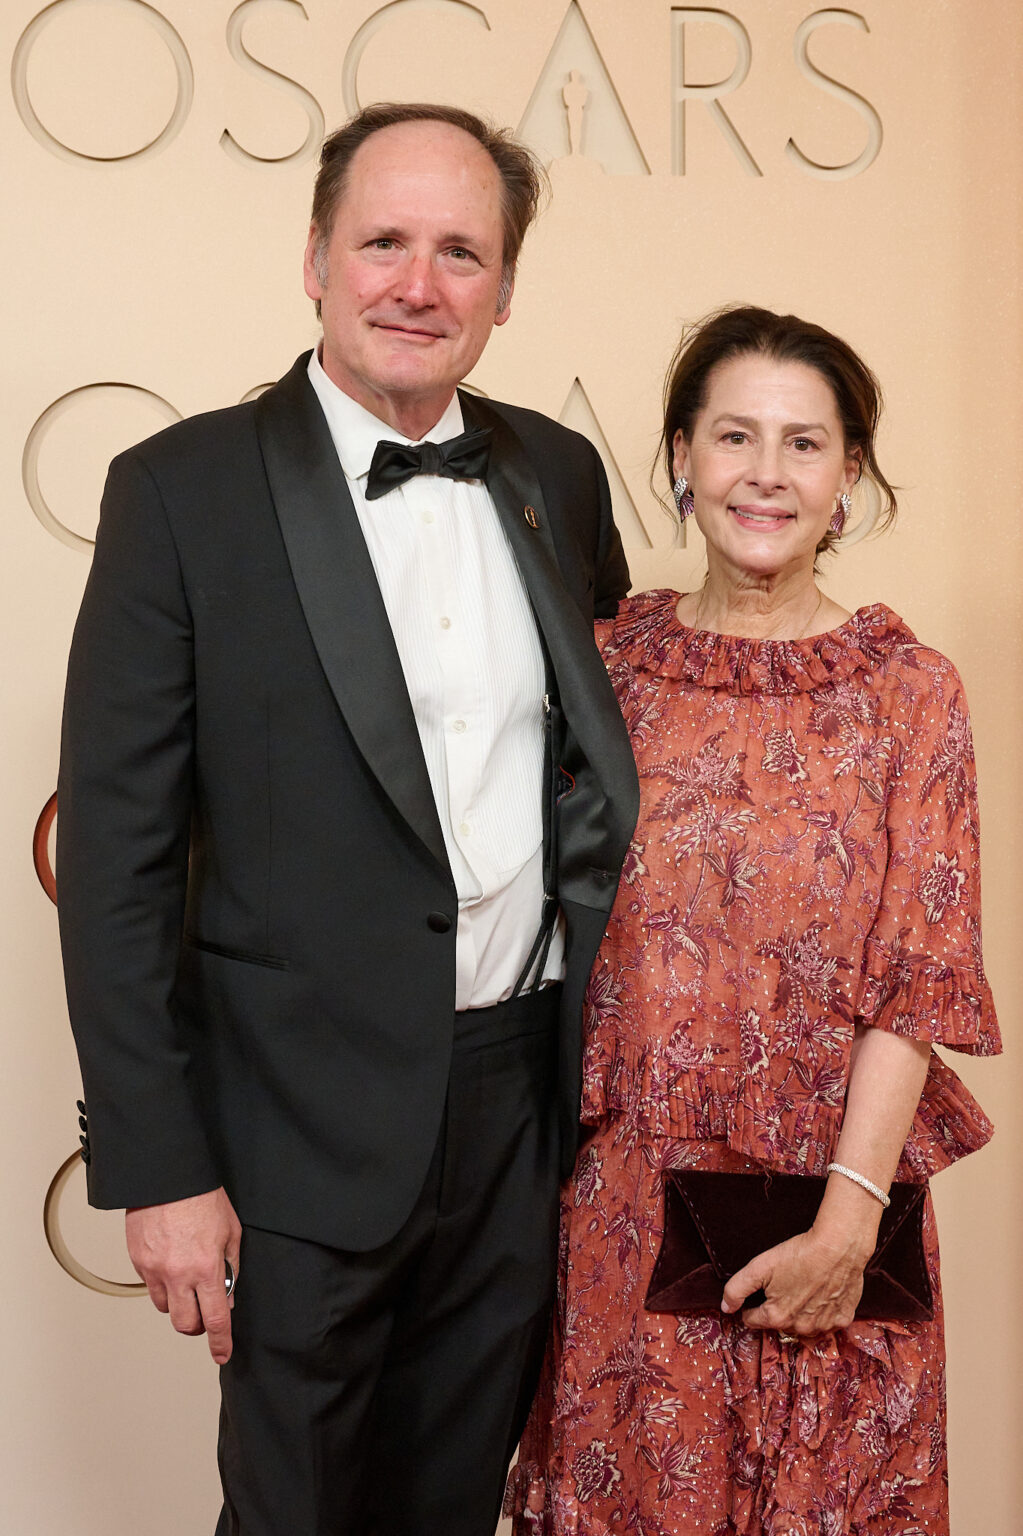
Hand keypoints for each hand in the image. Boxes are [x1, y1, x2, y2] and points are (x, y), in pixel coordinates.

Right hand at [126, 1188, 241, 1364]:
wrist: (167, 1176)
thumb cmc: (202, 1198)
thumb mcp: (231, 1231)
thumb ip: (230, 1267)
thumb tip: (227, 1295)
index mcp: (206, 1268)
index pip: (215, 1319)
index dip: (220, 1342)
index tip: (222, 1354)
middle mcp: (178, 1274)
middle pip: (184, 1324)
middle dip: (196, 1325)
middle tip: (204, 1315)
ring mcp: (154, 1269)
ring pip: (165, 1307)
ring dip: (178, 1303)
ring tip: (187, 1282)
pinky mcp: (138, 1261)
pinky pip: (151, 1286)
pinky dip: (163, 1284)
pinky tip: (171, 1263)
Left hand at [721, 1224, 870, 1337]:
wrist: (838, 1246)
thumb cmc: (799, 1254)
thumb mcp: (759, 1267)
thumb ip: (736, 1289)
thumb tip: (726, 1308)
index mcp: (777, 1317)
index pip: (753, 1320)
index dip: (750, 1308)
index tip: (756, 1296)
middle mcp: (800, 1328)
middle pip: (779, 1324)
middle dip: (777, 1310)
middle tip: (782, 1287)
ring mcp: (823, 1326)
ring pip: (803, 1326)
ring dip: (800, 1314)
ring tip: (802, 1289)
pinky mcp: (843, 1319)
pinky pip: (827, 1322)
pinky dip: (823, 1312)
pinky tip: (822, 1293)